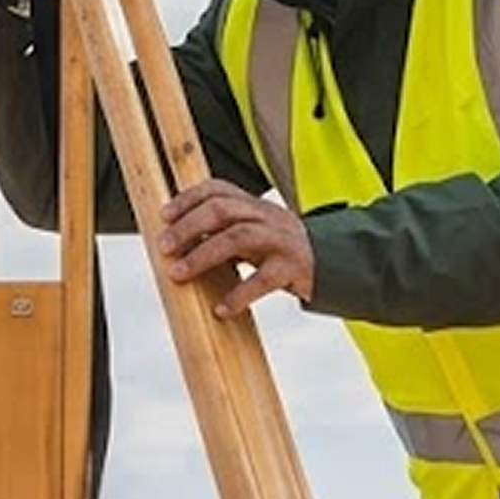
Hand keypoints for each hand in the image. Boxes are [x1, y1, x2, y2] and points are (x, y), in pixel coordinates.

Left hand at [157, 179, 313, 317]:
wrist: (335, 265)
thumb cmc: (284, 252)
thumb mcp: (255, 234)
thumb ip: (225, 232)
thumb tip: (180, 243)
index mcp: (255, 206)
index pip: (218, 189)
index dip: (188, 198)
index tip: (164, 216)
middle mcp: (267, 217)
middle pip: (223, 210)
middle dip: (188, 227)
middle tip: (165, 247)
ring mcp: (282, 240)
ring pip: (238, 237)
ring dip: (203, 255)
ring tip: (179, 273)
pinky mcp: (294, 268)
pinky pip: (263, 279)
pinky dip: (238, 295)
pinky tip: (221, 309)